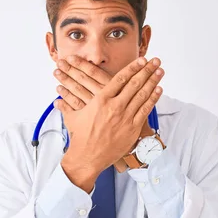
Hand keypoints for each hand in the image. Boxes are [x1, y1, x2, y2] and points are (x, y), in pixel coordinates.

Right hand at [55, 57, 163, 191]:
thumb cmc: (80, 138)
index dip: (132, 68)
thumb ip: (67, 106)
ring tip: (160, 71)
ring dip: (153, 81)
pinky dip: (153, 99)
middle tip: (156, 61)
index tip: (141, 60)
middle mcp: (114, 106)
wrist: (87, 157)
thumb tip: (57, 101)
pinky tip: (159, 90)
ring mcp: (124, 117)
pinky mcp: (131, 128)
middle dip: (147, 70)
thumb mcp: (73, 118)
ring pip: (142, 95)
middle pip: (134, 83)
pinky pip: (145, 110)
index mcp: (100, 100)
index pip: (120, 79)